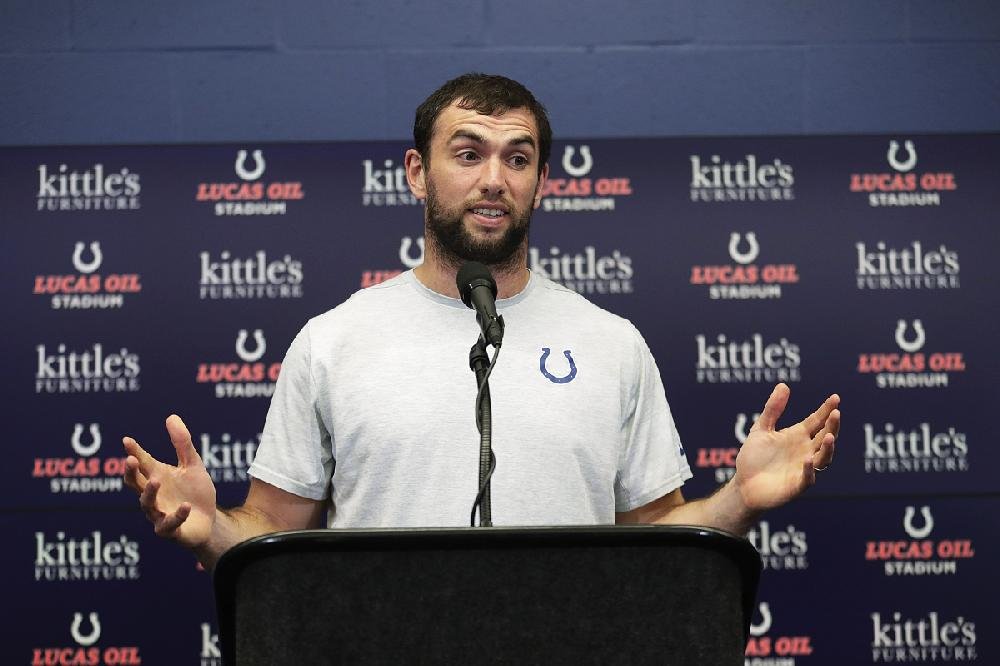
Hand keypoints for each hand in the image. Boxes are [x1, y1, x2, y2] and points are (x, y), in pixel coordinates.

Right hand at [122, 415, 216, 548]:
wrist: (210, 520)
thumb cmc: (195, 492)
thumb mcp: (192, 465)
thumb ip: (182, 443)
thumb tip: (171, 416)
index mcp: (157, 476)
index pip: (141, 463)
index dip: (133, 451)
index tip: (127, 440)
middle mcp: (153, 495)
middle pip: (135, 484)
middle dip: (131, 472)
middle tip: (130, 460)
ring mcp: (159, 514)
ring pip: (147, 505)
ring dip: (149, 493)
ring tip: (156, 480)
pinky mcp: (171, 530)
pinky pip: (169, 525)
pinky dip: (176, 515)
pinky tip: (185, 506)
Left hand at [733, 383, 839, 511]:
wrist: (743, 484)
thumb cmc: (754, 457)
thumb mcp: (761, 429)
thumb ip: (772, 409)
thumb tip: (784, 385)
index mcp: (798, 436)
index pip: (817, 421)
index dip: (827, 410)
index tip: (835, 397)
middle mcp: (805, 450)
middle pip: (825, 436)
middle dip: (832, 425)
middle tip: (836, 413)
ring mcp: (804, 468)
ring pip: (823, 458)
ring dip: (828, 448)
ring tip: (830, 436)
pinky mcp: (797, 485)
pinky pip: (807, 477)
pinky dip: (809, 469)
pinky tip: (808, 459)